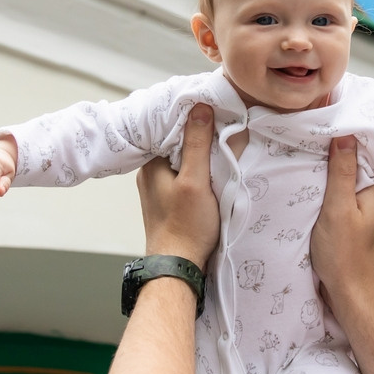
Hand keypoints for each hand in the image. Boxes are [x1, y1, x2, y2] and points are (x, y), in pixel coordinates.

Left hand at [136, 105, 219, 265]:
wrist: (178, 266)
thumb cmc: (186, 227)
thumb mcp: (196, 181)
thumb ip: (198, 145)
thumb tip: (200, 108)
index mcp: (151, 163)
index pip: (171, 128)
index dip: (192, 117)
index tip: (214, 107)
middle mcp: (150, 172)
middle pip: (177, 142)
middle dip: (198, 134)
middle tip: (223, 123)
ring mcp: (158, 187)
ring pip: (181, 159)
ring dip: (200, 153)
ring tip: (221, 144)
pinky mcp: (169, 200)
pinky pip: (184, 174)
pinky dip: (198, 169)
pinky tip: (212, 170)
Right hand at [311, 136, 373, 326]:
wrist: (350, 297)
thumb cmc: (345, 257)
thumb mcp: (338, 209)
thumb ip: (342, 173)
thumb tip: (345, 135)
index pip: (367, 150)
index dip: (349, 133)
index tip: (328, 116)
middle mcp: (373, 197)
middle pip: (356, 162)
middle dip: (337, 147)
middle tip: (312, 130)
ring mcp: (362, 210)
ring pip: (347, 179)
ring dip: (330, 168)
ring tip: (308, 149)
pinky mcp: (350, 222)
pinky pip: (340, 195)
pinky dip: (326, 186)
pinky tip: (311, 182)